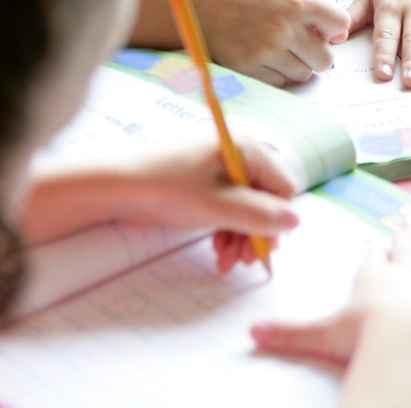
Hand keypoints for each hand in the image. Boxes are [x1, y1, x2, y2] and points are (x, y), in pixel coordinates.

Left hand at [114, 135, 300, 272]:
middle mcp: (237, 152)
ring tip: (225, 261)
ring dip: (240, 235)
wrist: (115, 189)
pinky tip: (216, 249)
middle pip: (264, 197)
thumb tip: (295, 222)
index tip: (263, 247)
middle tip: (244, 261)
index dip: (276, 219)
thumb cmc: (168, 190)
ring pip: (246, 205)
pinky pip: (228, 205)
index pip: (281, 185)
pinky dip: (225, 228)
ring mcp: (219, 166)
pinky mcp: (203, 180)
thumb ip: (260, 215)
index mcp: (245, 147)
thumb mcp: (219, 208)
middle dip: (255, 232)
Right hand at [190, 0, 349, 85]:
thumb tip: (338, 38)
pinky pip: (280, 82)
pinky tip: (264, 57)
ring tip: (280, 50)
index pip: (340, 23)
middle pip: (326, 59)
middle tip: (304, 47)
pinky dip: (277, 74)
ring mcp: (266, 51)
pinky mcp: (250, 69)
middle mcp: (283, 28)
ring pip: (304, 74)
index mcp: (295, 3)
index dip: (334, 29)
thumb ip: (311, 13)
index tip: (324, 29)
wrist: (198, 5)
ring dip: (298, 67)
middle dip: (319, 55)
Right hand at [251, 235, 410, 406]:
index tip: (374, 244)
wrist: (405, 346)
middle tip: (405, 232)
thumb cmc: (362, 339)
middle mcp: (406, 279)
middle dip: (405, 245)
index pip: (371, 262)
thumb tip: (250, 333)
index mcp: (372, 281)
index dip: (372, 254)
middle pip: (406, 256)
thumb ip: (286, 334)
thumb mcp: (319, 337)